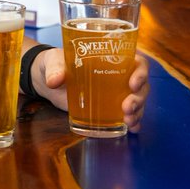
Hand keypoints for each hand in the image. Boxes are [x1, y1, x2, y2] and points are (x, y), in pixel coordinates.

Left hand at [35, 48, 150, 132]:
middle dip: (138, 99)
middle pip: (141, 87)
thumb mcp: (53, 61)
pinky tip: (132, 129)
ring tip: (128, 121)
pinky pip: (127, 115)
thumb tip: (54, 81)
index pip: (137, 63)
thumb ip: (55, 69)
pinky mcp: (109, 108)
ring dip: (137, 113)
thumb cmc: (56, 63)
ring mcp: (116, 94)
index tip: (133, 84)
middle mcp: (120, 76)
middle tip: (127, 108)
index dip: (141, 73)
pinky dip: (133, 123)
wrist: (48, 79)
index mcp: (112, 59)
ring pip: (138, 102)